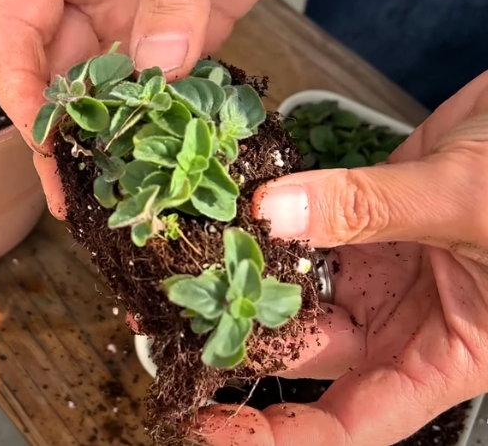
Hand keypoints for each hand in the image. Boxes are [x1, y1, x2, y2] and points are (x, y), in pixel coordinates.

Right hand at [0, 0, 324, 216]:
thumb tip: (160, 67)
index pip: (16, 27)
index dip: (20, 85)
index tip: (43, 137)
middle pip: (57, 70)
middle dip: (62, 131)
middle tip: (72, 191)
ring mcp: (139, 11)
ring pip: (111, 86)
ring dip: (112, 136)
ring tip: (114, 193)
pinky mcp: (189, 27)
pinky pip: (169, 83)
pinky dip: (167, 120)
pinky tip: (166, 161)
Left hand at [194, 71, 487, 444]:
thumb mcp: (469, 203)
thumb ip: (371, 210)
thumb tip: (274, 214)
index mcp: (447, 355)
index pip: (349, 422)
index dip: (275, 436)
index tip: (203, 426)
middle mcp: (408, 320)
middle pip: (307, 349)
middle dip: (237, 335)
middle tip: (167, 311)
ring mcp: (386, 266)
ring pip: (297, 288)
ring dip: (244, 272)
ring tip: (182, 258)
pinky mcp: (369, 214)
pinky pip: (305, 225)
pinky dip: (268, 216)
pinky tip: (224, 208)